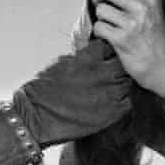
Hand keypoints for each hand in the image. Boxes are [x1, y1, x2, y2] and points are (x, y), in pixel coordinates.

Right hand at [13, 40, 131, 147]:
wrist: (37, 116)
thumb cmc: (43, 91)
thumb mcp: (60, 64)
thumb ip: (80, 58)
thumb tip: (89, 56)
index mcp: (88, 59)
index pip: (107, 47)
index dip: (104, 52)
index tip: (101, 58)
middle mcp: (102, 74)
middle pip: (121, 64)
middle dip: (115, 67)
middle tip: (107, 74)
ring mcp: (109, 94)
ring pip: (126, 82)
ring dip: (119, 84)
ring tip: (108, 90)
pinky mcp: (111, 113)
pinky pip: (127, 102)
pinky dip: (121, 101)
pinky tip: (110, 103)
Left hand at [89, 0, 164, 93]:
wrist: (163, 67)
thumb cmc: (155, 41)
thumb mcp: (152, 13)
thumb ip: (133, 0)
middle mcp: (142, 8)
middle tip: (95, 3)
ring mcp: (132, 24)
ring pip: (101, 10)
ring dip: (101, 19)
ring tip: (110, 27)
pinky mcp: (122, 39)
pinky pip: (99, 28)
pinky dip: (100, 33)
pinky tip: (108, 37)